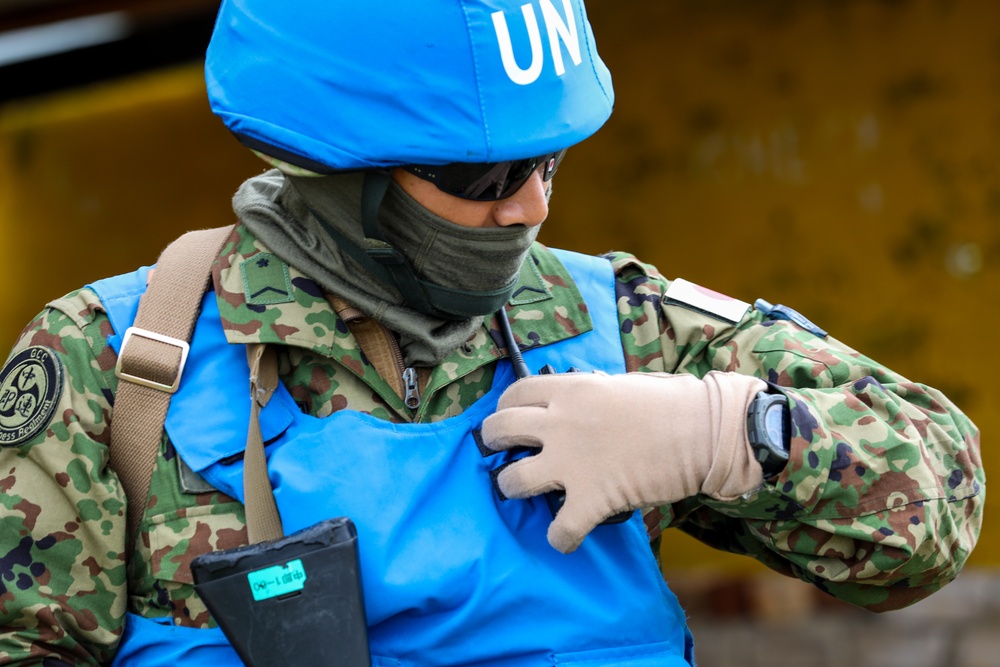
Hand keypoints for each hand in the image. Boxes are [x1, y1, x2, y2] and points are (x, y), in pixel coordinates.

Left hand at [481, 371, 766, 552]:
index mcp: (570, 390)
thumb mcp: (617, 385)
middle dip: (492, 444)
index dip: (504, 407)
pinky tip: (565, 537)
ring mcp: (571, 462)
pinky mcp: (591, 498)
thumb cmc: (671, 403)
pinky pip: (559, 529)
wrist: (704, 430)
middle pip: (499, 431)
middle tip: (500, 454)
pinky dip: (560, 538)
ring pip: (512, 481)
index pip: (514, 393)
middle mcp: (560, 423)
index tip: (508, 419)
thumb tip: (569, 403)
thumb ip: (586, 395)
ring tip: (524, 491)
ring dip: (513, 489)